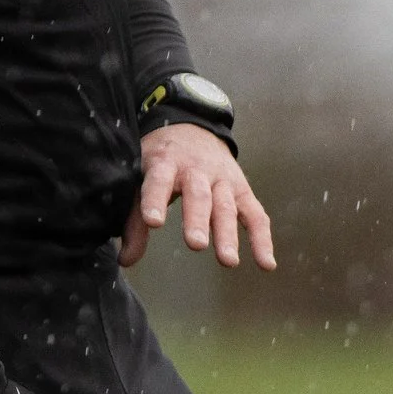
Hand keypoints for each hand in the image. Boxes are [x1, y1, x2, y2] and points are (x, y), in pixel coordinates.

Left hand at [121, 123, 274, 270]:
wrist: (194, 129)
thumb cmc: (162, 160)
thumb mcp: (142, 177)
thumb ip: (135, 219)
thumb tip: (126, 261)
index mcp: (165, 161)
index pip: (159, 180)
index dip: (155, 199)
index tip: (153, 222)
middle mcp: (197, 170)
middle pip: (199, 196)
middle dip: (198, 220)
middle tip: (196, 244)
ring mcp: (224, 180)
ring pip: (226, 207)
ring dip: (228, 234)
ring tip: (228, 261)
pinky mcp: (243, 191)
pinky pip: (256, 216)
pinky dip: (262, 240)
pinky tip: (266, 264)